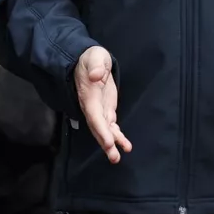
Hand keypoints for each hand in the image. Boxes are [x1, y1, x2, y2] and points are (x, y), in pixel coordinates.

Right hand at [74, 46, 131, 163]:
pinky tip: (125, 146)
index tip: (109, 142)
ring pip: (104, 130)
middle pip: (97, 128)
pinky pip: (110, 127)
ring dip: (111, 144)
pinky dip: (117, 137)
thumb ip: (96, 65)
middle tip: (114, 157)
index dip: (101, 129)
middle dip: (105, 143)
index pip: (94, 115)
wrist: (88, 61)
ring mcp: (99, 110)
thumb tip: (96, 75)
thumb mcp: (95, 56)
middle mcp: (92, 106)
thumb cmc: (91, 58)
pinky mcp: (106, 110)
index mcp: (88, 95)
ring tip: (118, 157)